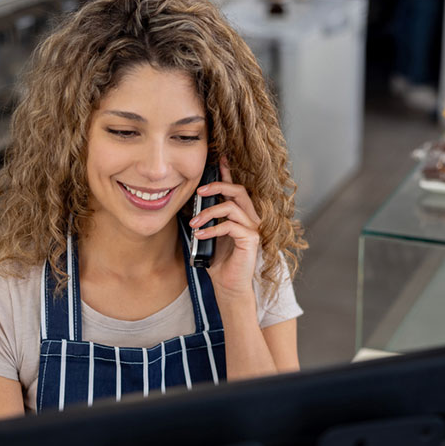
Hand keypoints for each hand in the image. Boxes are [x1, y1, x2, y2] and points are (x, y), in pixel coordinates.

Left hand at [187, 157, 260, 301]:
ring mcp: (253, 228)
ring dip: (209, 212)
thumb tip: (191, 207)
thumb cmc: (219, 263)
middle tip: (198, 191)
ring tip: (194, 222)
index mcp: (241, 215)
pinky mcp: (251, 240)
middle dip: (217, 186)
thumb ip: (206, 220)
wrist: (229, 287)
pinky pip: (231, 226)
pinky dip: (213, 229)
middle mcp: (250, 218)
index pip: (234, 189)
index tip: (218, 158)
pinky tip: (200, 235)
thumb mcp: (209, 236)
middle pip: (238, 191)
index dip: (227, 172)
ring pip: (232, 207)